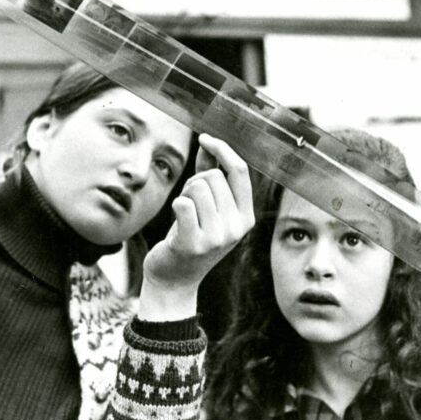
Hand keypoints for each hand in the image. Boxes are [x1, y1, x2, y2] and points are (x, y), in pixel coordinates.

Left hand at [139, 133, 254, 321]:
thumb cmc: (189, 237)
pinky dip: (176, 205)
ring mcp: (217, 238)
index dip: (223, 150)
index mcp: (246, 218)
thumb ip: (210, 176)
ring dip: (184, 194)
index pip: (240, 172)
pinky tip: (177, 221)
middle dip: (195, 181)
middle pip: (213, 177)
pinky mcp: (194, 244)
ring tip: (184, 216)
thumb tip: (207, 143)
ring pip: (197, 186)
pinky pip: (183, 204)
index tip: (205, 139)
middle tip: (189, 205)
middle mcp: (237, 228)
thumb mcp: (208, 209)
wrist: (174, 280)